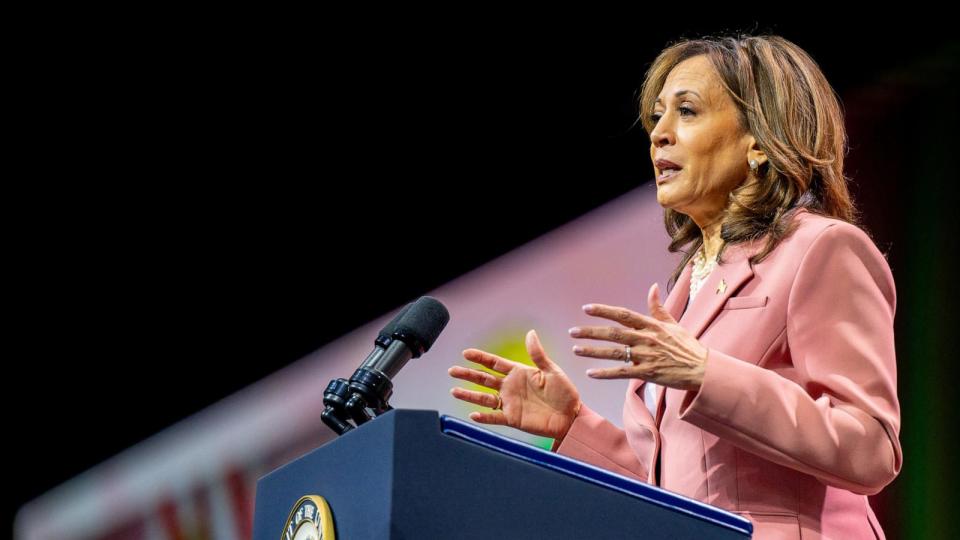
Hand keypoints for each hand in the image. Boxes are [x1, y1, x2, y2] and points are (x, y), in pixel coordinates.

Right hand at [448, 330, 580, 439]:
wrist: (571, 416)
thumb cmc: (564, 392)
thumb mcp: (552, 370)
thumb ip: (538, 354)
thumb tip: (530, 333)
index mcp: (519, 373)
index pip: (495, 363)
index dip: (480, 358)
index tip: (466, 353)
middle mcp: (510, 387)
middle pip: (484, 379)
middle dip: (468, 374)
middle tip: (452, 371)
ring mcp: (510, 403)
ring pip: (484, 398)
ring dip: (469, 394)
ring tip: (454, 390)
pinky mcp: (513, 418)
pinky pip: (495, 417)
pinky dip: (484, 417)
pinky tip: (472, 414)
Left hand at [569, 283, 706, 390]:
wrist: (702, 368)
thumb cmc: (687, 346)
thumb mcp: (673, 323)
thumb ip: (658, 307)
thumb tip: (652, 288)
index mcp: (651, 325)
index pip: (623, 314)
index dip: (604, 311)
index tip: (586, 308)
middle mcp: (646, 339)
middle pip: (613, 333)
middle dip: (590, 332)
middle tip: (572, 332)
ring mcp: (646, 356)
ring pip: (614, 353)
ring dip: (592, 351)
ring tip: (576, 349)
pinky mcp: (647, 373)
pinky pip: (621, 373)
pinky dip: (605, 373)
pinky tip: (590, 373)